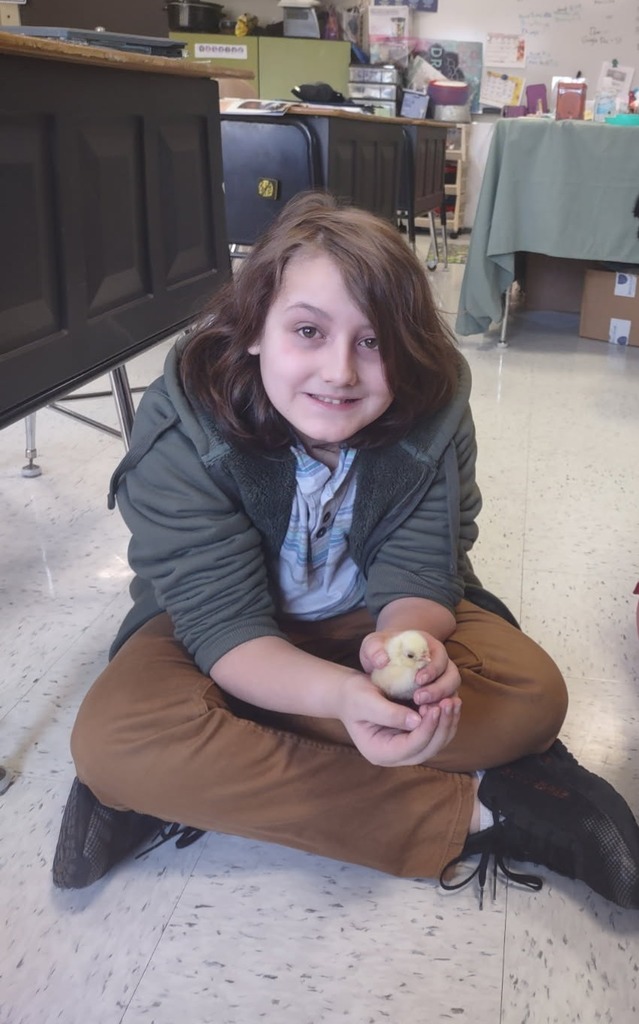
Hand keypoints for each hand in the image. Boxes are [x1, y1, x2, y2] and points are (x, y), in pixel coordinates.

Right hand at [337, 673, 460, 766]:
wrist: (349, 694)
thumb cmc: (353, 696)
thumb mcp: (366, 701)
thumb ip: (389, 713)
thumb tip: (417, 720)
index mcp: (379, 752)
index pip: (411, 747)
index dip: (426, 728)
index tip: (435, 706)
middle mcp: (395, 756)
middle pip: (427, 749)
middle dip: (441, 727)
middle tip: (449, 702)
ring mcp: (405, 749)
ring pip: (435, 743)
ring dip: (447, 723)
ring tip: (454, 701)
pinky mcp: (413, 737)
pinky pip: (435, 734)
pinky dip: (445, 720)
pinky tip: (450, 702)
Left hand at [360, 629, 460, 706]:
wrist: (382, 662)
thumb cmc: (380, 650)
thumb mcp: (372, 645)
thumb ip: (374, 649)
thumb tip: (382, 660)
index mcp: (430, 647)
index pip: (441, 657)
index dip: (433, 669)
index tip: (418, 680)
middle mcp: (441, 664)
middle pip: (453, 677)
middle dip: (439, 689)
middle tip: (419, 698)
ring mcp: (441, 682)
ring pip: (451, 693)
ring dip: (439, 702)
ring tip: (421, 710)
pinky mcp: (436, 697)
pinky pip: (443, 706)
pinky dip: (436, 712)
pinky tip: (422, 718)